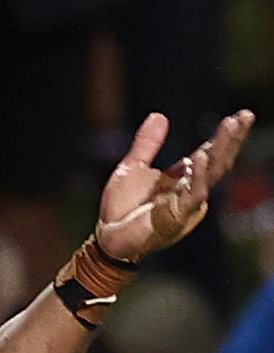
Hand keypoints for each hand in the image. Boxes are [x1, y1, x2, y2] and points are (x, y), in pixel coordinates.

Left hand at [96, 110, 254, 261]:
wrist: (106, 237)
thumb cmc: (121, 207)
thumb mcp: (131, 167)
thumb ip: (147, 143)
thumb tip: (159, 115)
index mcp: (183, 178)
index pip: (210, 154)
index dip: (224, 136)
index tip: (239, 116)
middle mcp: (190, 190)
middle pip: (217, 161)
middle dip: (232, 139)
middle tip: (245, 116)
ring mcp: (186, 204)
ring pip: (211, 175)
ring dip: (222, 150)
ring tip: (230, 126)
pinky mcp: (176, 217)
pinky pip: (192, 195)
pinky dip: (198, 176)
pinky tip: (200, 156)